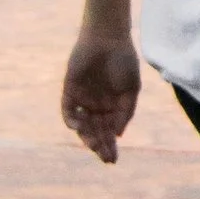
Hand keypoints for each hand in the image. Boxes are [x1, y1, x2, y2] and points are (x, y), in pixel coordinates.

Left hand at [63, 27, 140, 160]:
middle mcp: (96, 105)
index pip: (109, 132)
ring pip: (82, 125)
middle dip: (100, 146)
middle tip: (105, 158)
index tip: (112, 160)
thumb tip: (117, 134)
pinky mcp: (69, 90)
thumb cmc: (124, 61)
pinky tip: (79, 127)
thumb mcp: (132, 89)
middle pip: (96, 132)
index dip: (110, 146)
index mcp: (112, 106)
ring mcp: (83, 98)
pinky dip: (71, 120)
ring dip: (87, 136)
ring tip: (94, 146)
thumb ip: (126, 112)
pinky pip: (68, 110)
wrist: (108, 38)